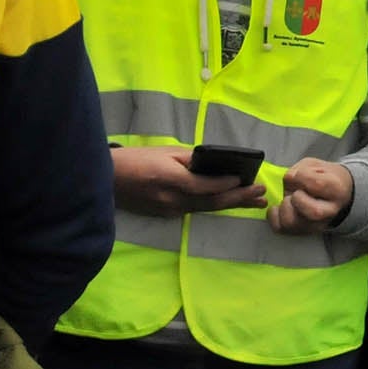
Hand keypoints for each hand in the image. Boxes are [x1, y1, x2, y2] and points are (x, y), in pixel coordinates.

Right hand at [111, 145, 264, 214]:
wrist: (106, 179)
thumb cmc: (137, 159)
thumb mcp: (165, 152)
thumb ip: (190, 160)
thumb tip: (214, 165)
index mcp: (171, 181)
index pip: (206, 186)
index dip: (227, 184)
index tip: (247, 179)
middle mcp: (172, 201)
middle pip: (211, 203)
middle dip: (239, 199)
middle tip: (261, 194)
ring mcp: (168, 211)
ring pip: (205, 209)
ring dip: (231, 204)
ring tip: (254, 201)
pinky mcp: (165, 215)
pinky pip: (194, 209)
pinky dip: (213, 205)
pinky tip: (228, 201)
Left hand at [269, 158, 352, 233]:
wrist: (335, 194)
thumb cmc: (325, 178)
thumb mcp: (316, 165)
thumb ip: (301, 170)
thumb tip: (288, 180)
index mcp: (337, 191)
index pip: (317, 185)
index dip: (302, 176)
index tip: (300, 174)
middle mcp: (329, 212)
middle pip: (312, 211)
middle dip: (296, 197)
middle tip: (296, 191)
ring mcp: (315, 225)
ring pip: (292, 222)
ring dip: (284, 207)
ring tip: (289, 199)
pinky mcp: (301, 231)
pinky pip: (280, 228)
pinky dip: (274, 215)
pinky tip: (281, 206)